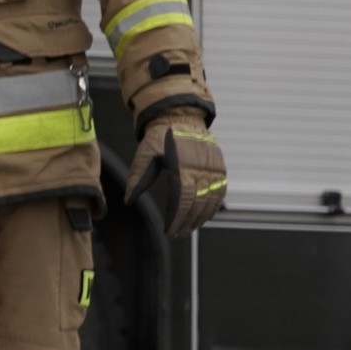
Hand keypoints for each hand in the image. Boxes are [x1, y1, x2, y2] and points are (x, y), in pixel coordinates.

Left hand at [129, 110, 225, 237]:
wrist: (181, 115)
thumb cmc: (161, 136)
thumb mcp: (145, 153)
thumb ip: (138, 177)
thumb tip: (129, 200)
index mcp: (181, 166)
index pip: (182, 200)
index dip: (177, 218)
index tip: (170, 231)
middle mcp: (201, 169)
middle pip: (198, 203)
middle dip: (188, 222)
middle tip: (178, 233)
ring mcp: (213, 168)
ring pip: (212, 200)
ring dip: (202, 217)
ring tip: (190, 228)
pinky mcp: (220, 166)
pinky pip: (221, 190)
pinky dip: (215, 205)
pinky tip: (206, 215)